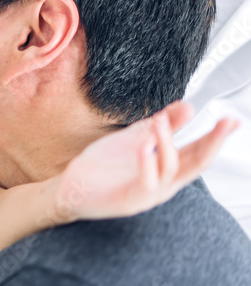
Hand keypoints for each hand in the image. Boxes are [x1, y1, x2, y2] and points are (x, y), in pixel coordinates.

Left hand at [54, 101, 238, 221]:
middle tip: (225, 123)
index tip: (232, 119)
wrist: (73, 185)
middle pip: (197, 163)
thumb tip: (188, 105)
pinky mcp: (131, 200)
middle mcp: (165, 183)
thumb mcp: (137, 138)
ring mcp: (150, 193)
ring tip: (159, 121)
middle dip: (213, 142)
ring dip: (168, 142)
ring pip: (171, 168)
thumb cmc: (106, 165)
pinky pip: (146, 182)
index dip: (217, 136)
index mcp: (168, 168)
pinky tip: (145, 145)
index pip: (199, 152)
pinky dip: (148, 162)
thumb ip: (162, 125)